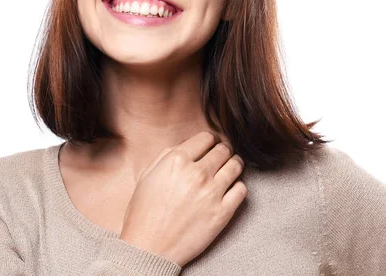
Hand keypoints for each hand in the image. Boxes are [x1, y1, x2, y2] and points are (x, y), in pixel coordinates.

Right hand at [119, 130, 246, 267]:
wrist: (148, 248)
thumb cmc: (144, 213)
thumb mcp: (147, 175)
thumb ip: (167, 155)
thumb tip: (187, 146)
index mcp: (177, 160)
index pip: (206, 137)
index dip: (210, 140)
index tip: (211, 144)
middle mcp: (197, 173)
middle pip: (223, 149)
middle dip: (222, 150)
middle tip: (221, 156)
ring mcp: (212, 192)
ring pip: (236, 165)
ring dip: (234, 164)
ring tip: (230, 167)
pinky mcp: (222, 212)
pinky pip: (242, 189)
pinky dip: (237, 187)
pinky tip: (230, 189)